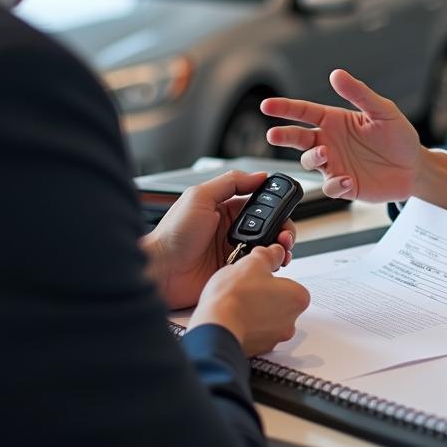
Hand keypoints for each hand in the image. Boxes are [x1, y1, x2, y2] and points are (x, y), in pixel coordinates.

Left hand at [141, 170, 295, 309]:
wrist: (161, 270)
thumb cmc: (173, 233)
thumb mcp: (200, 196)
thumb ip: (230, 182)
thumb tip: (258, 176)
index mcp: (226, 208)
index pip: (260, 202)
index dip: (276, 204)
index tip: (286, 207)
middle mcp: (233, 229)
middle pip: (270, 225)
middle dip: (283, 228)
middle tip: (284, 235)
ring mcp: (234, 250)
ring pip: (268, 246)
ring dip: (279, 247)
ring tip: (279, 250)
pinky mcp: (234, 271)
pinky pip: (258, 267)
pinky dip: (267, 265)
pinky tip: (267, 263)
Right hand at [190, 245, 310, 355]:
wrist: (215, 326)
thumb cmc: (235, 296)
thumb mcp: (254, 262)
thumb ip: (269, 255)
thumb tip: (275, 252)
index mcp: (298, 299)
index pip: (290, 285)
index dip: (272, 278)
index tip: (259, 277)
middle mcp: (290, 322)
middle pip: (279, 303)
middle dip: (264, 296)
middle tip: (246, 289)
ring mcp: (273, 339)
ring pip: (266, 320)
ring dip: (253, 312)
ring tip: (236, 303)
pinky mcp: (257, 350)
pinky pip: (253, 334)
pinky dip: (244, 326)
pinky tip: (231, 317)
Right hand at [261, 70, 424, 202]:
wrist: (414, 167)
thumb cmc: (398, 136)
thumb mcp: (383, 110)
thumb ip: (359, 93)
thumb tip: (337, 74)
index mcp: (335, 121)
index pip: (305, 111)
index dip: (285, 108)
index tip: (266, 106)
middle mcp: (330, 142)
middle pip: (298, 138)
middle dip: (284, 135)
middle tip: (273, 134)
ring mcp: (335, 164)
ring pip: (309, 162)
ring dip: (312, 158)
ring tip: (323, 153)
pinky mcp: (344, 186)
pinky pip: (330, 187)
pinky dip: (334, 184)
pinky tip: (346, 179)